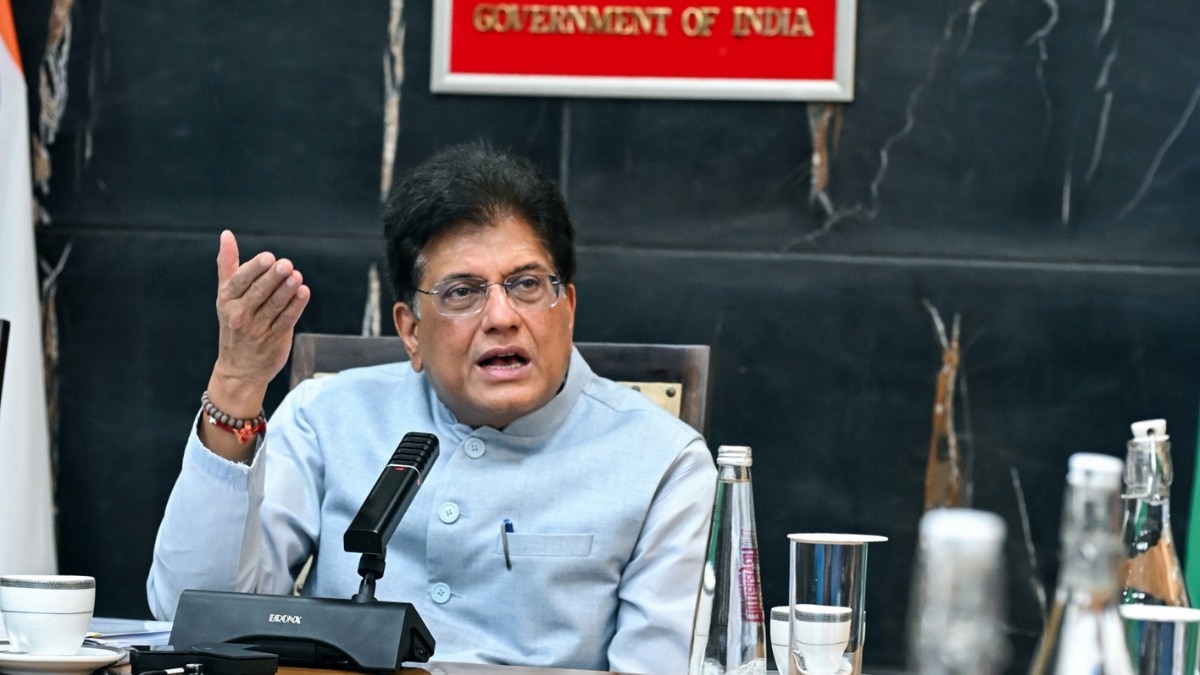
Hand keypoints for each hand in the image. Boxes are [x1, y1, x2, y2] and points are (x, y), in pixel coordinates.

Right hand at [206, 230, 309, 422]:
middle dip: (273, 278)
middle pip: (258, 293)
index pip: (240, 281)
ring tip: (297, 276)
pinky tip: (304, 292)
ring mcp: (258, 328)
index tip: (268, 257)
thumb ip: (228, 265)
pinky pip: (287, 320)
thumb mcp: (226, 295)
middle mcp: (240, 314)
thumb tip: (226, 235)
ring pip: (274, 306)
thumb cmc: (234, 323)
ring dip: (287, 290)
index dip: (254, 269)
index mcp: (227, 300)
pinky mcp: (275, 339)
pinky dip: (296, 306)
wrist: (239, 369)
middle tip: (286, 264)